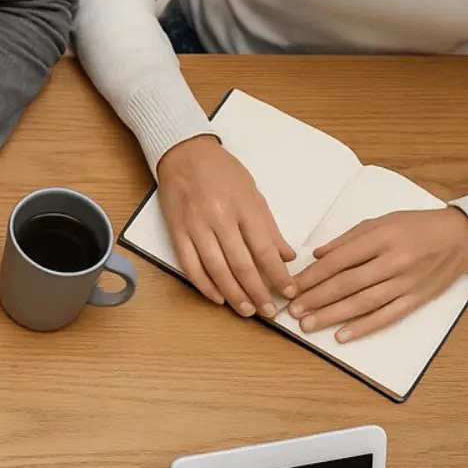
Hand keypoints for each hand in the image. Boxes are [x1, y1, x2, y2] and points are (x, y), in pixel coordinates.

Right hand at [154, 135, 295, 317]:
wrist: (184, 155)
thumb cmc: (222, 172)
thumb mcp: (253, 194)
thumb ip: (269, 227)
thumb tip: (286, 257)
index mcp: (244, 207)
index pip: (265, 250)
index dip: (278, 275)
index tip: (289, 292)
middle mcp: (220, 218)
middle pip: (242, 264)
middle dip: (258, 292)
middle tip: (269, 312)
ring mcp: (196, 227)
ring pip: (217, 269)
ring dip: (234, 294)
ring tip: (246, 311)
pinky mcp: (177, 232)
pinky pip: (191, 265)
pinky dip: (204, 285)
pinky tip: (217, 298)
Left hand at [286, 208, 467, 342]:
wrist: (462, 237)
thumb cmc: (417, 226)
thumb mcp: (382, 221)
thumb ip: (348, 238)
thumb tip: (317, 255)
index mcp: (383, 237)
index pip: (340, 260)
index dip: (313, 276)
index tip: (292, 286)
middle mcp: (395, 261)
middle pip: (348, 283)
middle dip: (316, 298)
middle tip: (293, 310)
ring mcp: (407, 282)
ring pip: (364, 303)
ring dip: (332, 315)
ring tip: (308, 325)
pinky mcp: (417, 298)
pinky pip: (387, 316)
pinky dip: (364, 327)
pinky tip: (342, 336)